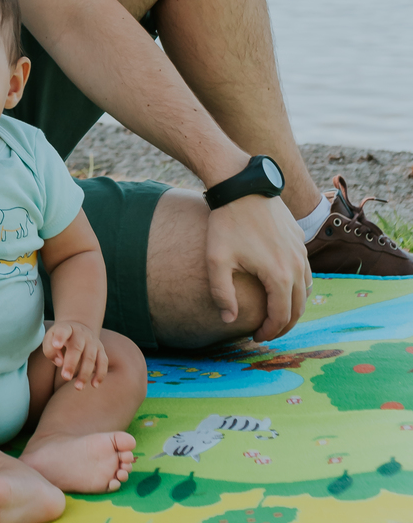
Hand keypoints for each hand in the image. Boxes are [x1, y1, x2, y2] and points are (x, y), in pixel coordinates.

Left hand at [43, 319, 106, 389]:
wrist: (79, 329)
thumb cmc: (60, 338)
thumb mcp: (50, 338)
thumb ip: (50, 350)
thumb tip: (60, 363)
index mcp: (67, 328)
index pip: (63, 331)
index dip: (59, 337)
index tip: (56, 345)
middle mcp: (81, 334)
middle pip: (77, 348)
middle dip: (71, 363)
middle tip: (65, 377)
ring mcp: (93, 341)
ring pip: (91, 357)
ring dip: (85, 373)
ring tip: (78, 387)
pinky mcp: (101, 350)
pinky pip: (103, 362)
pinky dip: (100, 374)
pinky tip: (94, 385)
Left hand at [206, 192, 310, 340]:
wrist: (241, 185)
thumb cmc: (226, 222)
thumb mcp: (217, 260)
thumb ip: (222, 294)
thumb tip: (229, 321)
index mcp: (279, 275)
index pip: (281, 316)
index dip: (269, 331)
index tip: (256, 337)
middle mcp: (297, 266)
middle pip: (299, 307)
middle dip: (284, 324)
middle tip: (267, 332)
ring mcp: (301, 251)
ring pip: (306, 289)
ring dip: (293, 305)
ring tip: (274, 312)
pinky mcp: (299, 238)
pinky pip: (305, 270)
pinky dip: (297, 285)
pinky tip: (279, 285)